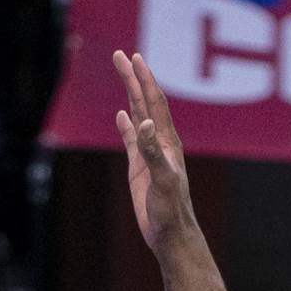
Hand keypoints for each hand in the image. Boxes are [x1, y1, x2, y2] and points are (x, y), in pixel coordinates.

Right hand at [112, 51, 196, 250]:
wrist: (171, 235)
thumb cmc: (170, 211)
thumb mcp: (162, 180)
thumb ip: (153, 152)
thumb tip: (142, 121)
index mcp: (167, 142)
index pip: (154, 103)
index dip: (144, 79)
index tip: (133, 57)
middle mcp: (160, 143)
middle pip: (145, 102)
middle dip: (133, 78)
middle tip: (119, 55)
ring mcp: (150, 155)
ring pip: (138, 116)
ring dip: (130, 95)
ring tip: (121, 73)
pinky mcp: (141, 169)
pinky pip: (132, 141)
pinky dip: (126, 125)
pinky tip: (121, 115)